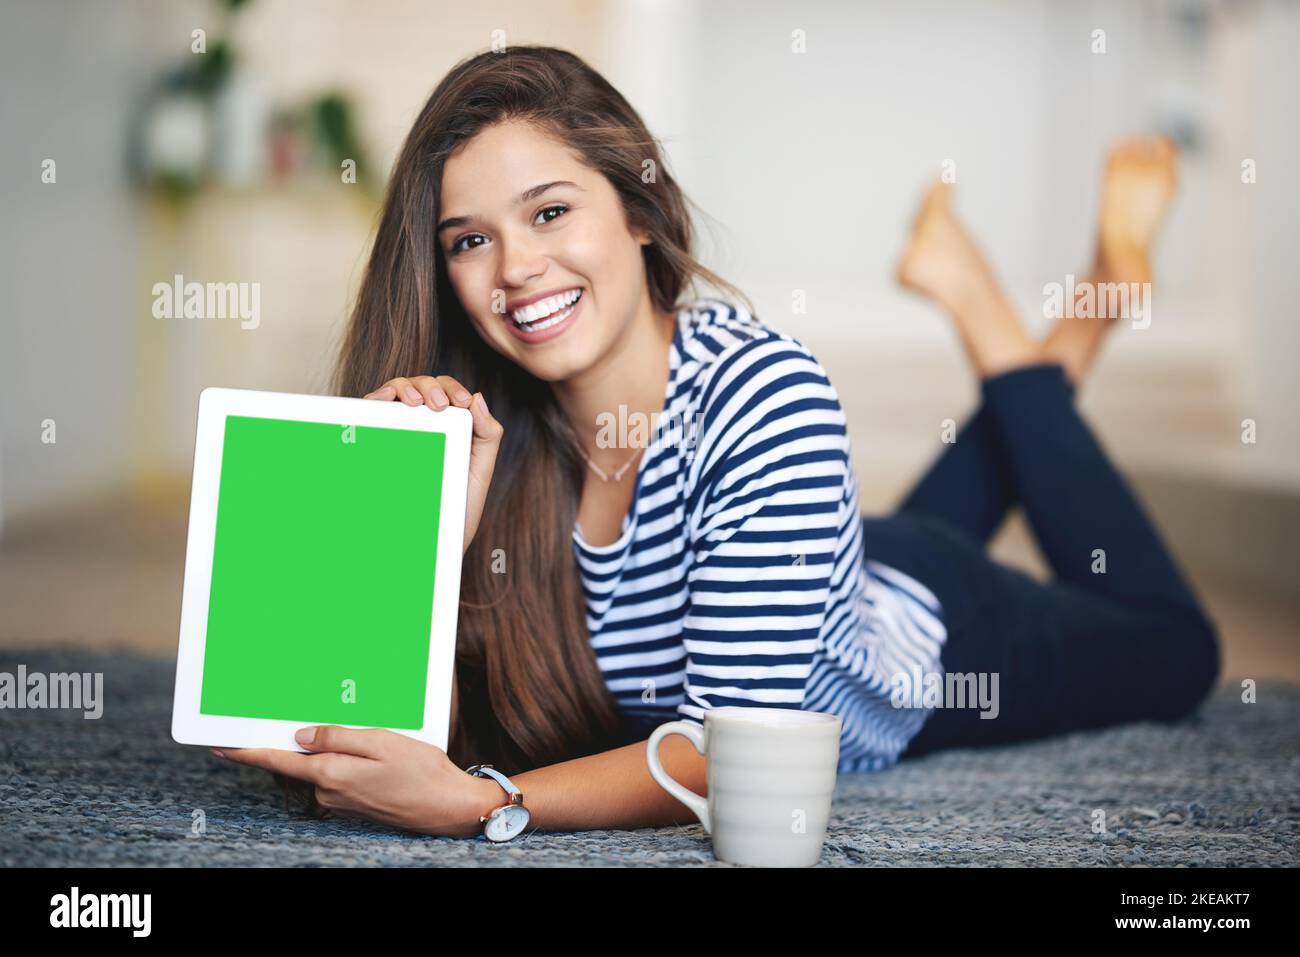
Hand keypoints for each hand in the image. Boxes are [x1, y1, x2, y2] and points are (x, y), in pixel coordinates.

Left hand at [213, 726, 499, 837]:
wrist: (448, 807)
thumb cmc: (420, 771)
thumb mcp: (381, 742)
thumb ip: (337, 737)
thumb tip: (301, 735)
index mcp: (331, 774)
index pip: (278, 761)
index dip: (246, 752)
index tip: (220, 745)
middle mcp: (329, 792)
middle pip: (298, 762)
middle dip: (294, 740)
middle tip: (289, 714)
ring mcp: (341, 801)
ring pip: (320, 767)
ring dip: (324, 749)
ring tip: (345, 726)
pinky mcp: (355, 803)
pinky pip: (337, 776)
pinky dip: (340, 760)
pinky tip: (362, 749)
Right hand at [363, 375, 502, 552]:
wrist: (428, 543)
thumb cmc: (456, 506)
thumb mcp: (479, 470)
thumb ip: (487, 436)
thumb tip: (477, 397)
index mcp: (449, 425)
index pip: (448, 392)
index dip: (453, 389)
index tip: (460, 403)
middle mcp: (423, 423)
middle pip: (422, 386)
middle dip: (431, 387)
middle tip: (439, 405)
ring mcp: (399, 430)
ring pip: (398, 391)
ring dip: (406, 388)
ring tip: (416, 403)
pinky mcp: (377, 441)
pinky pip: (372, 410)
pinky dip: (377, 398)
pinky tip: (384, 401)